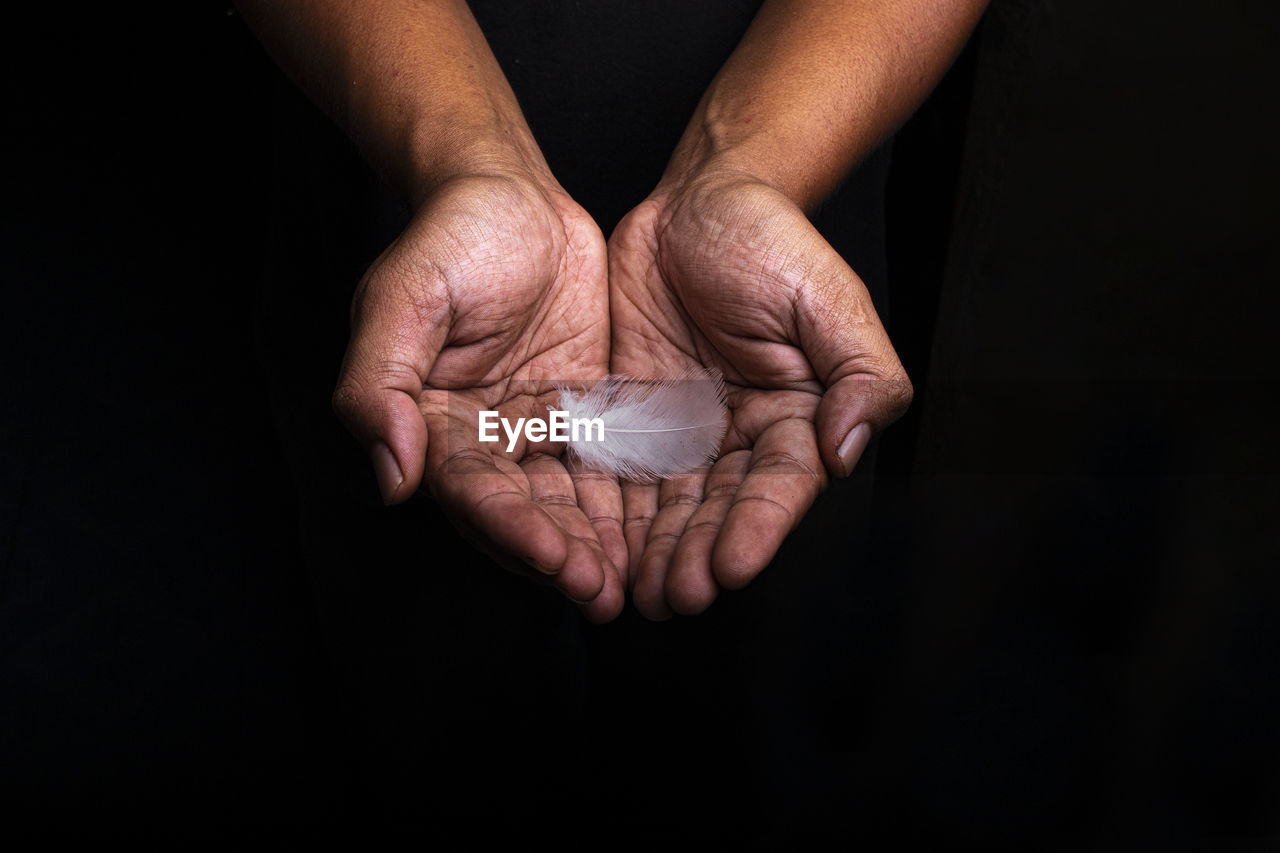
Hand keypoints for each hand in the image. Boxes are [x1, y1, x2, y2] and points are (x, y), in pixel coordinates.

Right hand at [332, 172, 626, 622]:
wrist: (512, 193)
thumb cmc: (450, 236)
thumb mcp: (402, 296)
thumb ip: (380, 385)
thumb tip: (390, 478)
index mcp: (431, 423)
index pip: (471, 492)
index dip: (511, 529)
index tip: (556, 558)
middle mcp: (484, 439)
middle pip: (522, 511)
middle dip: (560, 554)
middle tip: (602, 591)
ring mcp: (536, 429)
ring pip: (567, 500)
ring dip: (596, 544)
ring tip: (632, 584)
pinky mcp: (583, 412)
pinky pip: (607, 463)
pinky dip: (627, 501)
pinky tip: (657, 534)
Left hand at [609, 171, 911, 618]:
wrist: (696, 203)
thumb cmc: (771, 241)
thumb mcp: (829, 296)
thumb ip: (859, 372)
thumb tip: (848, 449)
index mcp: (797, 417)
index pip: (780, 485)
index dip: (758, 528)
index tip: (732, 565)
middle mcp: (739, 438)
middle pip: (719, 510)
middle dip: (697, 556)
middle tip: (675, 596)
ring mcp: (682, 434)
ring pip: (666, 507)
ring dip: (653, 553)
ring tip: (637, 594)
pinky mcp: (631, 420)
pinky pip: (618, 474)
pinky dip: (609, 515)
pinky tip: (596, 548)